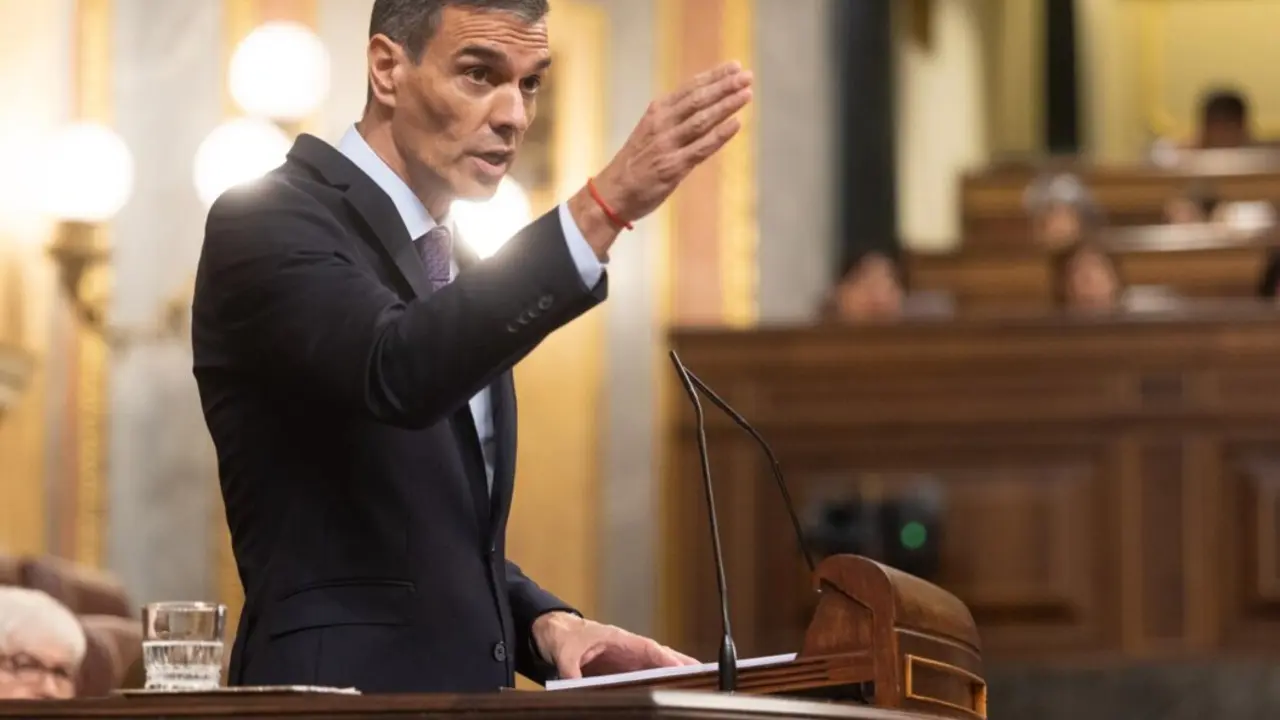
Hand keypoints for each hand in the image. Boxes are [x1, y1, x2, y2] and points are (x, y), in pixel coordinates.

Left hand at [531, 611, 699, 679]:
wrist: (555, 633)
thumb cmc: (564, 636)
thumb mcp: (564, 653)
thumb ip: (571, 671)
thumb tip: (573, 685)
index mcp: (619, 639)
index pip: (649, 649)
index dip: (667, 658)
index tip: (683, 667)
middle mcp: (628, 649)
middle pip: (661, 657)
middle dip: (682, 664)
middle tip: (704, 674)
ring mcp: (627, 660)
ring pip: (657, 667)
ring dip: (675, 674)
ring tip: (695, 686)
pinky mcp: (623, 670)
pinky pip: (645, 677)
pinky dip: (660, 682)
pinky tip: (670, 693)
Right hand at [568, 61, 753, 256]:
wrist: (612, 193)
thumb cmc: (635, 163)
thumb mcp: (650, 131)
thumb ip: (674, 119)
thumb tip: (704, 106)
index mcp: (657, 112)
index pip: (690, 89)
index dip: (714, 76)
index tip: (736, 67)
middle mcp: (661, 124)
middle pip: (698, 100)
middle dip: (724, 86)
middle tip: (747, 76)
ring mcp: (667, 145)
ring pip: (701, 120)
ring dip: (725, 106)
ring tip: (746, 94)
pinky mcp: (672, 167)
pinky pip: (700, 148)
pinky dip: (719, 135)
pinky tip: (735, 124)